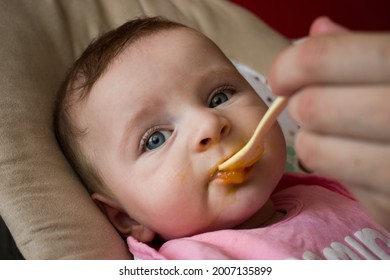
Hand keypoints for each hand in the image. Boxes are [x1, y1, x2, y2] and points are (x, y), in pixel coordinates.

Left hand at [268, 16, 389, 230]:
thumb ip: (365, 49)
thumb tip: (318, 29)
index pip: (322, 59)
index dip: (291, 65)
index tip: (281, 76)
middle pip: (313, 107)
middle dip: (299, 104)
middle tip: (312, 104)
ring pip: (313, 149)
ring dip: (312, 139)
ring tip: (335, 132)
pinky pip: (337, 181)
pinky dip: (336, 167)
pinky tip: (358, 158)